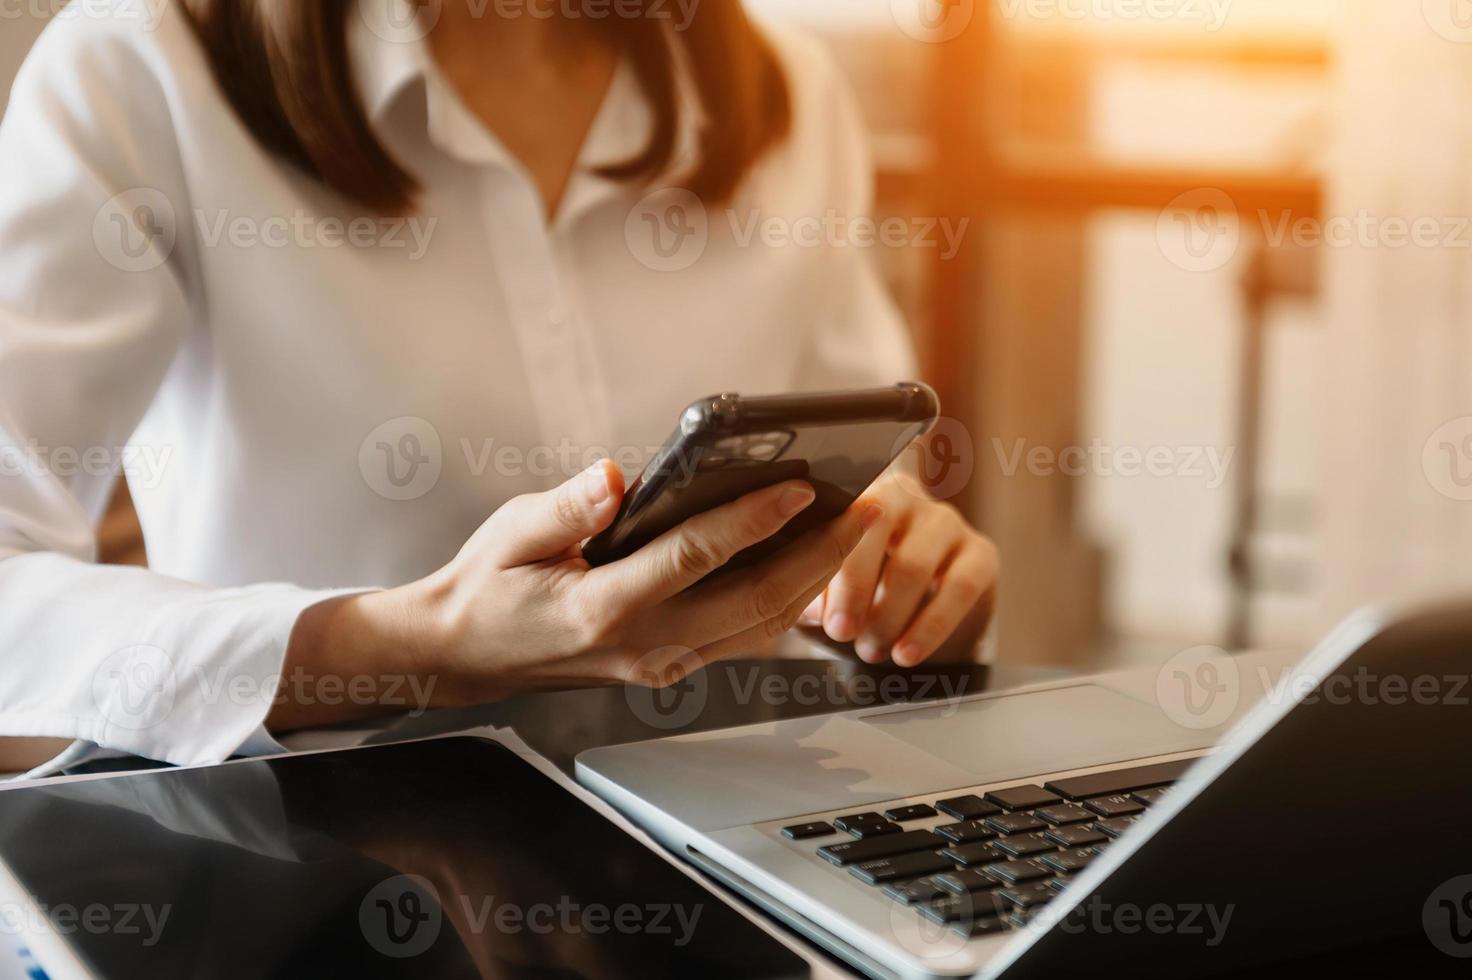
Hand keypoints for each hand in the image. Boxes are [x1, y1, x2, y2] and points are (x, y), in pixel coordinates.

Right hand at [276, 459, 884, 729]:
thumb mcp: (511, 531)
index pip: (694, 557)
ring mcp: (661, 661)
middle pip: (753, 599)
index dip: (752, 521)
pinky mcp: (670, 664)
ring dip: (817, 579)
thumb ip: (566, 507)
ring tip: (857, 528)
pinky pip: (745, 637)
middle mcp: (643, 642)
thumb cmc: (490, 582)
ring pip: (761, 625)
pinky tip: (817, 565)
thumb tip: (616, 477)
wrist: (467, 653)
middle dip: (820, 553)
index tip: (802, 487)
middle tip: (869, 506)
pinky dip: (789, 603)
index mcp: (602, 605)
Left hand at [800, 471, 997, 666]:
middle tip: (842, 634)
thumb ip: (811, 589)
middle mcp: (907, 498)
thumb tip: (800, 599)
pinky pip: (958, 587)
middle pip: (877, 530)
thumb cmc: (861, 595)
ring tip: (870, 651)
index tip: (825, 618)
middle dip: (856, 589)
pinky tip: (907, 653)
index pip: (840, 515)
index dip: (831, 567)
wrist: (919, 622)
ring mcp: (947, 522)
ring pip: (915, 564)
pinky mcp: (981, 554)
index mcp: (858, 496)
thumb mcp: (829, 591)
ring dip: (889, 614)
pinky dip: (930, 627)